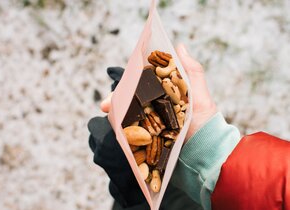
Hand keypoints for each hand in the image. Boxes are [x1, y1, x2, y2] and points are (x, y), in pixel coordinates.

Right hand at [100, 44, 216, 142]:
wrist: (206, 153)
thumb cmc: (206, 123)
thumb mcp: (200, 96)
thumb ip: (192, 72)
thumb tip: (179, 46)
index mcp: (166, 93)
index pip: (144, 82)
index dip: (130, 80)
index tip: (121, 82)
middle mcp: (156, 106)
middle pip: (132, 98)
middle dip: (117, 99)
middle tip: (105, 104)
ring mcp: (151, 122)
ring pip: (129, 114)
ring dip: (116, 113)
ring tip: (107, 114)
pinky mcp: (149, 138)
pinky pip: (133, 131)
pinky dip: (122, 129)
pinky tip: (116, 127)